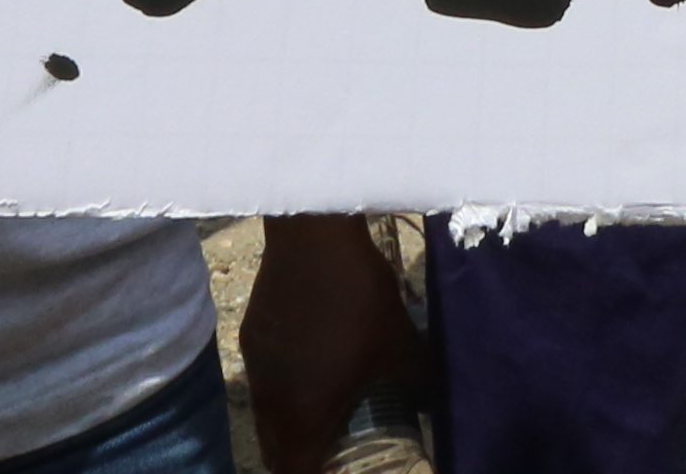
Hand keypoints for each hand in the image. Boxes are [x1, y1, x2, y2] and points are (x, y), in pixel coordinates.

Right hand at [235, 214, 420, 470]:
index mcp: (302, 413)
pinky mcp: (251, 337)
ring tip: (322, 414)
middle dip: (300, 460)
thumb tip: (434, 403)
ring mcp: (256, 368)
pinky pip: (263, 381)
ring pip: (266, 416)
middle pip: (276, 451)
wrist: (313, 234)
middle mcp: (270, 399)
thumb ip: (417, 383)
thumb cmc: (358, 297)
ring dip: (290, 426)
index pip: (295, 471)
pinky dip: (282, 389)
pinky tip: (308, 365)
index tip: (338, 472)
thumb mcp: (399, 345)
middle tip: (332, 453)